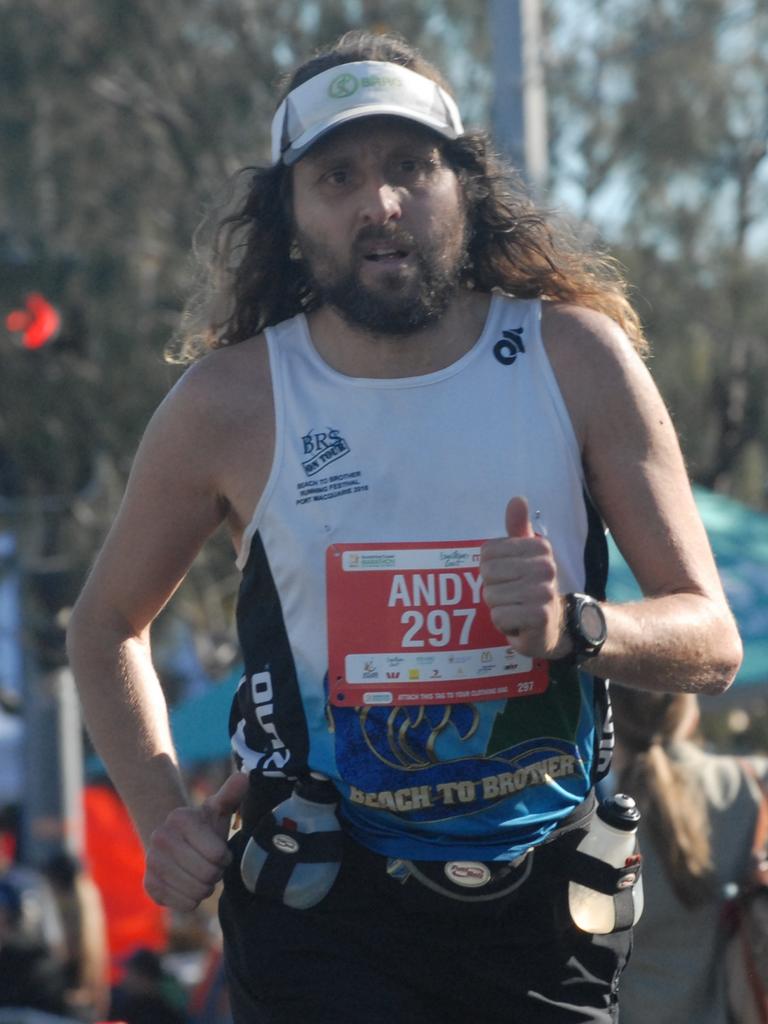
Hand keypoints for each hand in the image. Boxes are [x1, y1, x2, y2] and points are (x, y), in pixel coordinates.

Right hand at [144, 770, 248, 910]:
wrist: (174, 842)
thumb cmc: (203, 827)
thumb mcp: (217, 809)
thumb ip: (231, 794)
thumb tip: (244, 777)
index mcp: (180, 819)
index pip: (217, 854)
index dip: (224, 856)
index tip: (219, 851)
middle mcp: (160, 839)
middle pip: (207, 874)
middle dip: (215, 873)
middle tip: (211, 865)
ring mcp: (152, 863)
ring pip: (196, 892)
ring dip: (205, 887)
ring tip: (201, 874)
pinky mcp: (149, 886)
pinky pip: (183, 904)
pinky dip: (192, 900)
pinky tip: (189, 885)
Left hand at [480, 496, 564, 658]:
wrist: (554, 627)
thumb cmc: (531, 588)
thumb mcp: (524, 555)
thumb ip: (518, 528)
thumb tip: (517, 499)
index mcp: (540, 547)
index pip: (487, 553)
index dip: (490, 570)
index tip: (510, 577)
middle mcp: (546, 566)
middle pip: (487, 574)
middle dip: (493, 589)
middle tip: (513, 596)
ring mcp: (544, 592)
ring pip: (491, 596)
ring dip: (498, 607)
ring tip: (516, 609)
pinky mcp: (538, 616)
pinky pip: (498, 616)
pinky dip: (503, 623)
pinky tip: (519, 623)